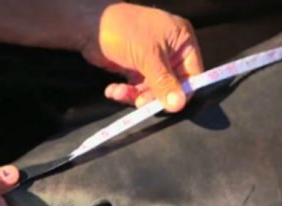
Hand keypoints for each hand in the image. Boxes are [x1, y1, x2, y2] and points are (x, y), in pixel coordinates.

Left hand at [81, 3, 203, 111]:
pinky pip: (137, 88)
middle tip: (140, 103)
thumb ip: (164, 82)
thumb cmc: (124, 31)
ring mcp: (153, 61)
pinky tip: (113, 89)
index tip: (168, 105)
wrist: (88, 25)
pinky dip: (126, 92)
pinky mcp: (136, 69)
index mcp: (182, 41)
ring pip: (153, 90)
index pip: (193, 74)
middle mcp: (170, 51)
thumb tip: (178, 105)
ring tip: (119, 93)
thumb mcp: (148, 57)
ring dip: (136, 95)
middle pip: (172, 85)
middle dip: (154, 96)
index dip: (182, 92)